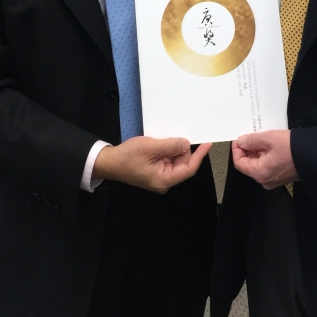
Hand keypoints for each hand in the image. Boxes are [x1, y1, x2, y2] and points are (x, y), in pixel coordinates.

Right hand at [93, 137, 211, 193]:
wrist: (109, 162)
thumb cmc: (128, 157)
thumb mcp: (151, 147)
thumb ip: (171, 146)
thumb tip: (186, 144)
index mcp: (165, 180)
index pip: (189, 169)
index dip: (199, 156)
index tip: (208, 144)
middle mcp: (164, 181)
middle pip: (182, 163)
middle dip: (181, 149)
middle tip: (173, 135)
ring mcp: (160, 176)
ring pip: (175, 160)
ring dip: (172, 148)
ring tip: (161, 140)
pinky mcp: (155, 171)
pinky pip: (167, 159)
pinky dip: (167, 150)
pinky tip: (161, 142)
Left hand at [232, 130, 296, 188]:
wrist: (316, 156)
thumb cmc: (292, 148)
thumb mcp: (269, 139)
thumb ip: (252, 140)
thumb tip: (241, 142)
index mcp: (260, 173)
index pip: (239, 163)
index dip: (237, 149)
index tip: (240, 138)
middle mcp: (265, 180)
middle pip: (249, 164)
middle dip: (248, 148)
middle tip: (252, 134)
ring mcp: (274, 179)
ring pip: (259, 163)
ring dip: (258, 150)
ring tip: (262, 136)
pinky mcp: (282, 175)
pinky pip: (268, 165)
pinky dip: (266, 154)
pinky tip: (271, 143)